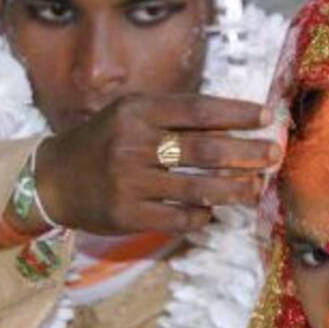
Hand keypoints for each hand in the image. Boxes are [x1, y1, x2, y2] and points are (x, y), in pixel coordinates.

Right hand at [34, 93, 279, 234]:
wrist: (55, 179)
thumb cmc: (105, 140)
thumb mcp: (131, 114)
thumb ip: (174, 116)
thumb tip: (233, 122)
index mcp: (137, 111)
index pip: (197, 110)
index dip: (236, 113)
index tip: (266, 116)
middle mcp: (133, 144)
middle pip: (203, 150)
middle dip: (245, 153)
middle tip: (273, 155)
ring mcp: (130, 182)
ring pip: (196, 188)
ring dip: (233, 189)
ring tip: (256, 188)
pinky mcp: (128, 215)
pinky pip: (178, 218)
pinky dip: (202, 215)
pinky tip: (213, 212)